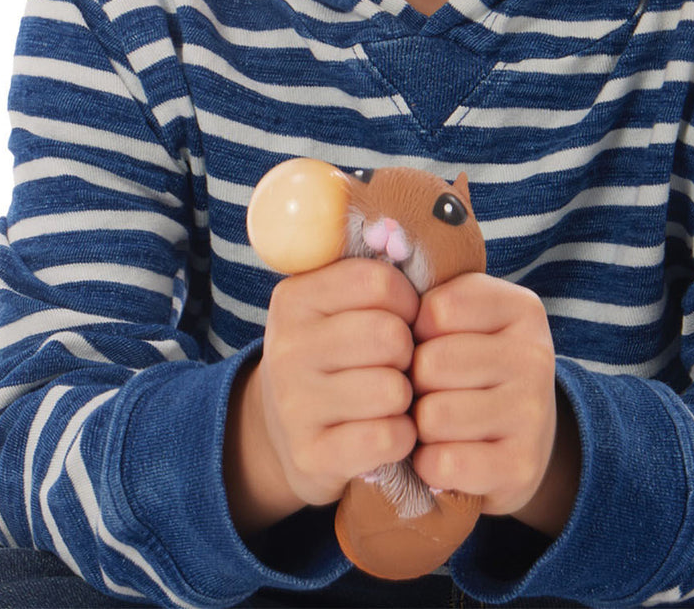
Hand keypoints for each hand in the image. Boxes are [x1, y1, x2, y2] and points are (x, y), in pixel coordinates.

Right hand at [225, 259, 419, 533]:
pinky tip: (389, 430)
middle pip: (389, 336)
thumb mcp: (336, 304)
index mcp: (295, 298)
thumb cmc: (335, 353)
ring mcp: (294, 405)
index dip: (407, 301)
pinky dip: (402, 436)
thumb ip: (371, 270)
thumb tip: (404, 237)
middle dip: (409, 351)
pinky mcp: (311, 455)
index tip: (401, 317)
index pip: (379, 281)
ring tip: (392, 396)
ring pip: (392, 390)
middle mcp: (286, 348)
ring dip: (407, 397)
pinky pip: (387, 438)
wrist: (285, 429)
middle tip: (398, 362)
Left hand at [410, 273, 575, 531]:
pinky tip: (443, 456)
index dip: (416, 331)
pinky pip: (443, 463)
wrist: (521, 439)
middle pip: (431, 364)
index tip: (430, 343)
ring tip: (436, 424)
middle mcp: (535, 356)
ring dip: (419, 426)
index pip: (437, 310)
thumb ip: (430, 296)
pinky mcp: (521, 467)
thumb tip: (385, 303)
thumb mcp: (464, 318)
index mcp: (521, 309)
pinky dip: (429, 465)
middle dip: (414, 382)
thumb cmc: (474, 366)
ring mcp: (533, 413)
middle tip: (428, 391)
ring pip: (433, 416)